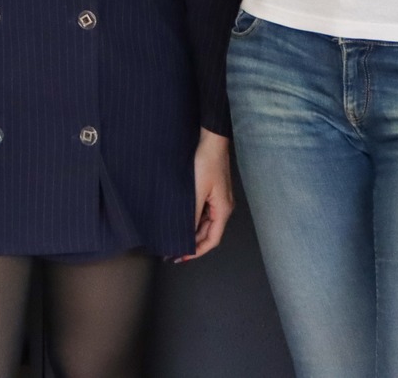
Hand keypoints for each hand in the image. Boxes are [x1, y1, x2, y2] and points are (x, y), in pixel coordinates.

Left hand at [177, 129, 232, 260]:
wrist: (211, 141)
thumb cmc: (207, 162)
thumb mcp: (197, 191)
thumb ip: (193, 214)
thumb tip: (187, 233)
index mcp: (223, 210)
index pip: (212, 239)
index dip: (197, 251)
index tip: (182, 257)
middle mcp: (223, 208)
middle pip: (209, 234)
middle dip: (193, 244)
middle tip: (173, 250)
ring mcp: (219, 200)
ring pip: (206, 224)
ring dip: (192, 233)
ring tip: (176, 238)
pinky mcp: (213, 192)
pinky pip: (204, 213)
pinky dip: (194, 221)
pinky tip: (182, 222)